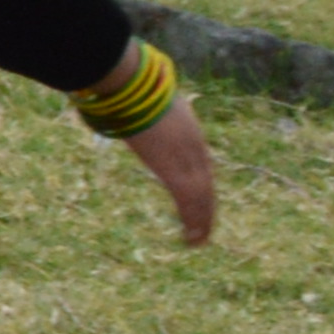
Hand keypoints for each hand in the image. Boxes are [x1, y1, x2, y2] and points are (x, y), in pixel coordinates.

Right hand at [123, 99, 219, 246]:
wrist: (136, 91)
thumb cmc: (136, 92)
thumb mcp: (150, 105)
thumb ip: (147, 115)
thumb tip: (127, 111)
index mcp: (191, 136)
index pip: (202, 168)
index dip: (203, 188)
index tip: (201, 203)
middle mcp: (195, 151)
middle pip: (206, 186)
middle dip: (206, 210)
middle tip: (204, 230)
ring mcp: (187, 162)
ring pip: (201, 199)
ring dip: (201, 221)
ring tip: (198, 241)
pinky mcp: (174, 173)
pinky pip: (189, 203)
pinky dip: (192, 221)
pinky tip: (193, 237)